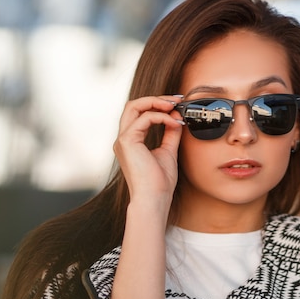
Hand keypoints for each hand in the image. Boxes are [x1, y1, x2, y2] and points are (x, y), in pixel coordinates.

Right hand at [113, 95, 183, 209]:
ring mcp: (122, 140)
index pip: (139, 114)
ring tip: (175, 106)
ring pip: (134, 106)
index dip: (157, 105)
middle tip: (176, 100)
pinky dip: (162, 117)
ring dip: (157, 102)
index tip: (176, 105)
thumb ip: (170, 133)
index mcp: (130, 142)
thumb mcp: (168, 151)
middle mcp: (123, 139)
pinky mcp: (127, 141)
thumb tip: (175, 117)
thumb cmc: (159, 182)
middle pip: (133, 105)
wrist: (154, 199)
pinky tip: (174, 123)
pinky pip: (144, 118)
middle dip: (156, 99)